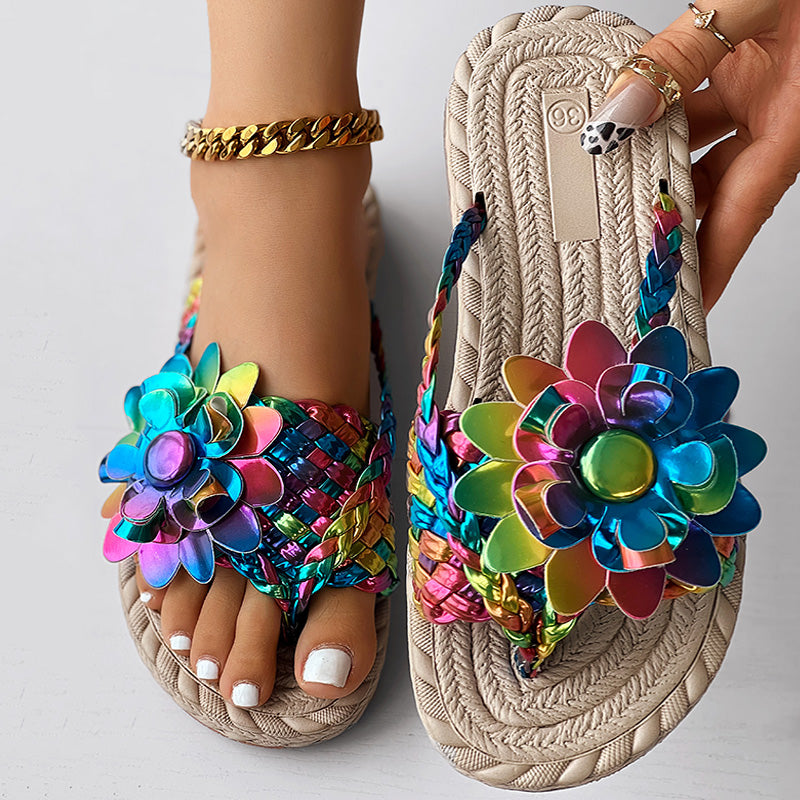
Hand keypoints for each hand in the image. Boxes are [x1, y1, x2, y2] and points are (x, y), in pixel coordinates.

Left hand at [580, 0, 799, 310]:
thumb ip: (685, 50)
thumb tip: (621, 107)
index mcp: (795, 122)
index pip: (741, 214)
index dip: (711, 264)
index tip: (683, 301)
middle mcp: (776, 120)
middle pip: (713, 193)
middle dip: (669, 221)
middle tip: (622, 251)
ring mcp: (758, 98)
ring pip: (697, 152)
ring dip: (652, 165)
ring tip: (604, 188)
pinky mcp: (743, 75)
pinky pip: (693, 112)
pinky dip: (658, 118)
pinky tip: (624, 121)